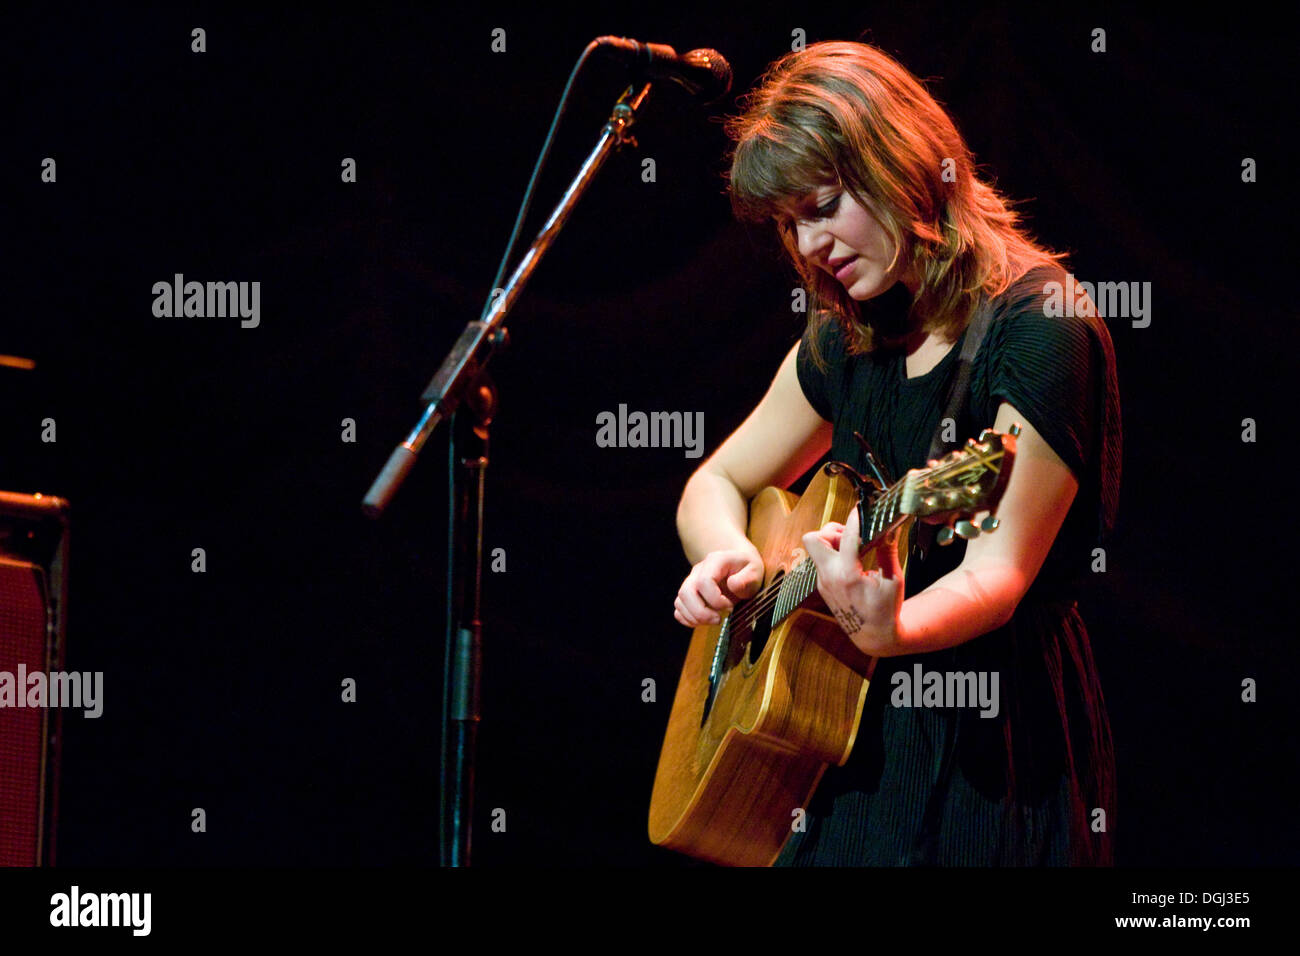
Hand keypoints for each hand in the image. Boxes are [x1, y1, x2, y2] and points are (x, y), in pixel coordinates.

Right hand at [674, 545, 764, 626]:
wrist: (739, 565)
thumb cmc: (747, 569)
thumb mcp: (755, 571)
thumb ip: (747, 579)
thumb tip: (732, 585)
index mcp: (715, 561)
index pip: (704, 581)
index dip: (716, 600)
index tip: (730, 606)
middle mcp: (698, 570)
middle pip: (686, 592)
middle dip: (701, 612)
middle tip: (718, 619)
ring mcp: (691, 581)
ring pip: (680, 601)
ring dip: (695, 617)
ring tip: (713, 620)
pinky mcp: (688, 593)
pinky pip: (679, 608)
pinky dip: (688, 618)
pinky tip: (703, 621)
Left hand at [801, 506, 904, 654]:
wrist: (872, 635)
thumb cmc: (886, 608)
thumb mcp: (893, 580)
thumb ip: (888, 550)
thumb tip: (889, 525)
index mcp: (848, 575)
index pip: (847, 537)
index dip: (855, 519)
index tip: (862, 509)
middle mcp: (829, 577)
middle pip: (814, 538)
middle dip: (831, 530)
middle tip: (851, 537)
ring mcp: (822, 581)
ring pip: (816, 548)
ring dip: (832, 542)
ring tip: (854, 549)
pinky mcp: (821, 584)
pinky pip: (821, 560)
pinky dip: (834, 554)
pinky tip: (852, 561)